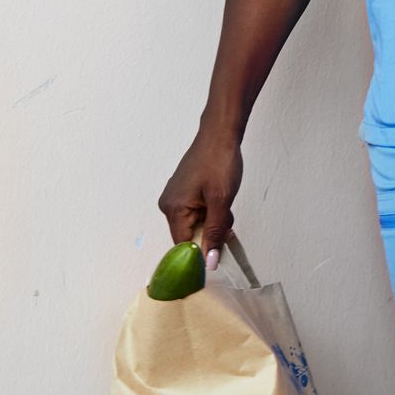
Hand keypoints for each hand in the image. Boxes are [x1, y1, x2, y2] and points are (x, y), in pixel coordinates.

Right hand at [158, 125, 243, 270]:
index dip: (201, 251)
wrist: (221, 132)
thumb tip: (209, 261)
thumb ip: (215, 233)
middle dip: (210, 232)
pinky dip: (210, 211)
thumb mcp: (221, 201)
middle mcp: (168, 204)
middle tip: (226, 220)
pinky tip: (220, 199)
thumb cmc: (219, 161)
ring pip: (195, 223)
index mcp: (173, 208)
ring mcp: (175, 196)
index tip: (219, 252)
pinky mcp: (184, 190)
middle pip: (189, 235)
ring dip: (213, 221)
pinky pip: (196, 212)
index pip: (183, 246)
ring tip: (224, 203)